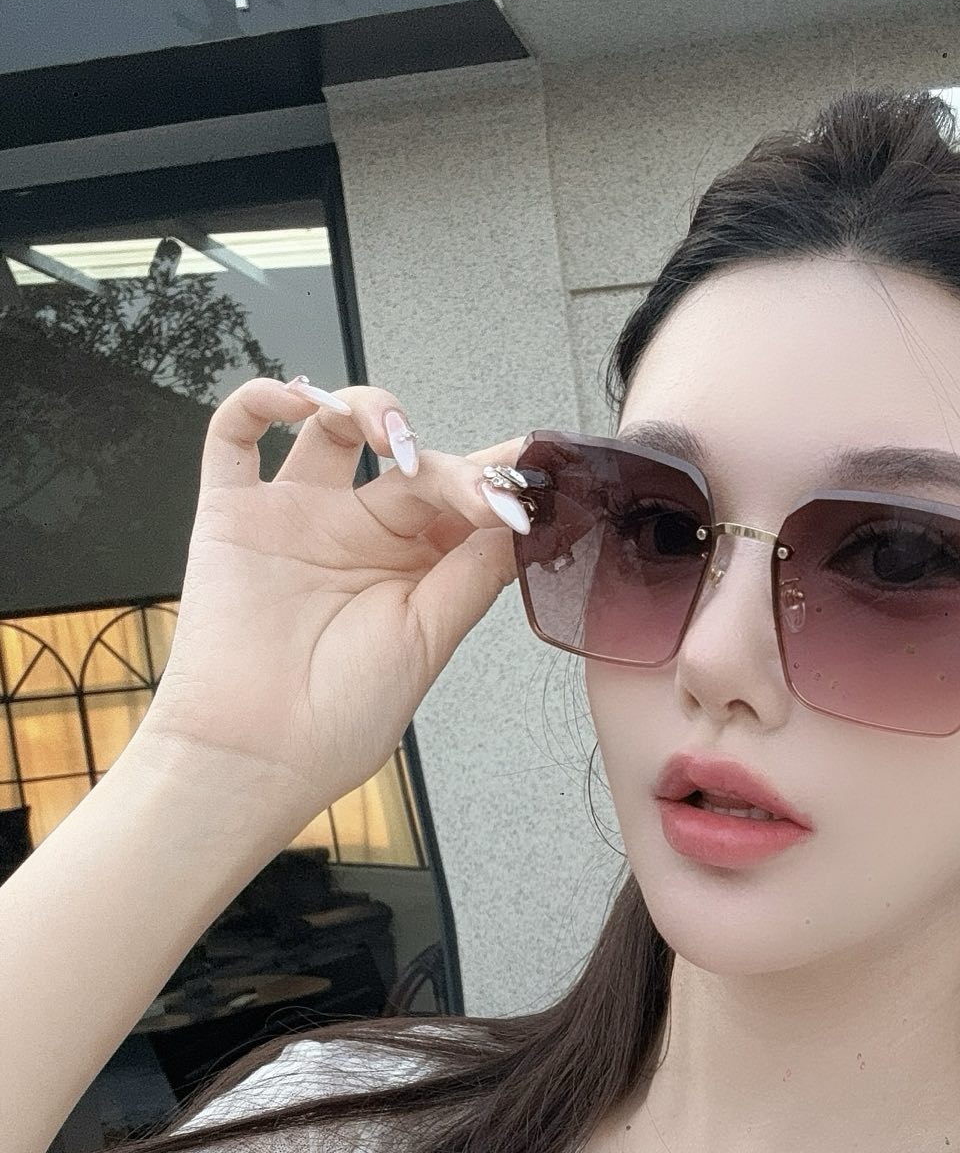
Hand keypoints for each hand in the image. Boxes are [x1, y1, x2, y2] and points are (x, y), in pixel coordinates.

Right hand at [133, 377, 528, 820]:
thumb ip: (472, 572)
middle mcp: (358, 533)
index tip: (533, 476)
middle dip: (449, 468)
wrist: (259, 754)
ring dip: (369, 409)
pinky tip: (298, 400)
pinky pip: (235, 434)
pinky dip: (261, 398)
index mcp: (412, 567)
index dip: (494, 479)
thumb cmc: (342, 716)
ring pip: (334, 427)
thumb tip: (521, 516)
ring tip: (394, 441)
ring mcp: (297, 517)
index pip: (459, 499)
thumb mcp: (430, 637)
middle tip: (476, 493)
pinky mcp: (234, 513)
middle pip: (412, 462)